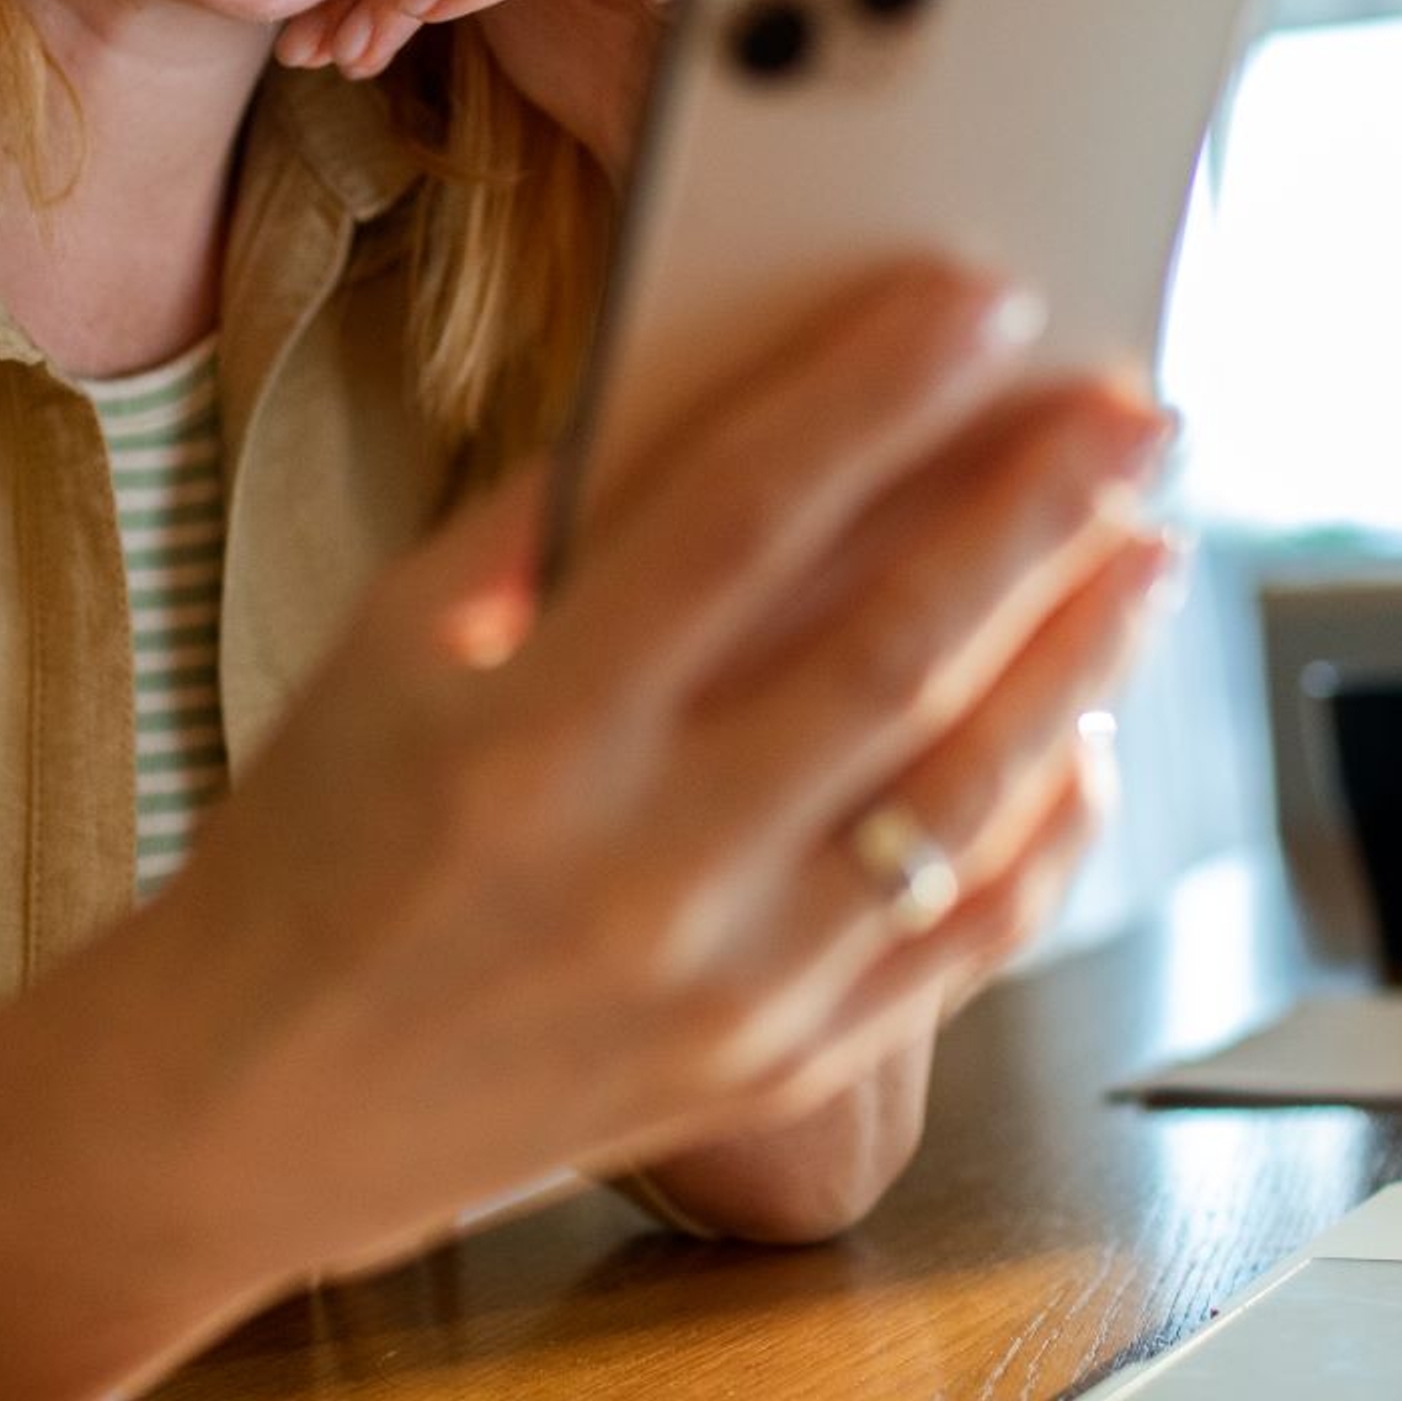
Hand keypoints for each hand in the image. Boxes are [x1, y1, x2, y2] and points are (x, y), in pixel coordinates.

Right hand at [126, 256, 1174, 1287]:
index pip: (745, 515)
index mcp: (529, 730)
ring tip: (1146, 549)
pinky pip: (962, 941)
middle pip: (894, 646)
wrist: (254, 1102)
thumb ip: (563, 520)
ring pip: (962, 793)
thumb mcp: (392, 646)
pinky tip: (1077, 738)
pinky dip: (1041, 831)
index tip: (977, 300)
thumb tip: (752, 395)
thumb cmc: (320, 839)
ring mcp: (727, 984)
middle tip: (1133, 410)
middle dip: (1035, 506)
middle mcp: (642, 864)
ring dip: (1077, 653)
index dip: (876, 392)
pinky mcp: (777, 1070)